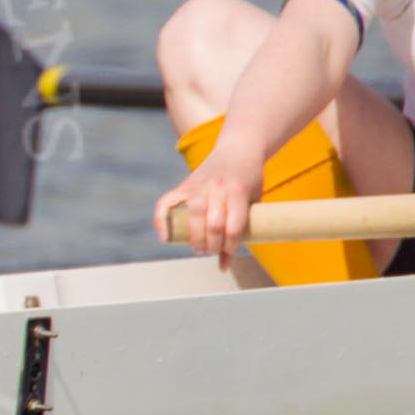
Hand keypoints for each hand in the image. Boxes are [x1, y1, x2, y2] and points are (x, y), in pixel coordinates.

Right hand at [154, 140, 264, 267]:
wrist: (238, 149)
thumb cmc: (249, 180)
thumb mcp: (253, 201)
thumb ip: (241, 229)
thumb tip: (223, 265)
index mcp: (238, 191)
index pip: (233, 225)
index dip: (231, 244)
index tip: (229, 250)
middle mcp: (217, 187)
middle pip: (213, 224)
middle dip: (212, 245)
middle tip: (212, 251)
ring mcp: (198, 185)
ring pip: (193, 217)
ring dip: (195, 238)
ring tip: (199, 249)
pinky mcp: (184, 185)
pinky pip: (166, 204)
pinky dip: (161, 221)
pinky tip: (165, 238)